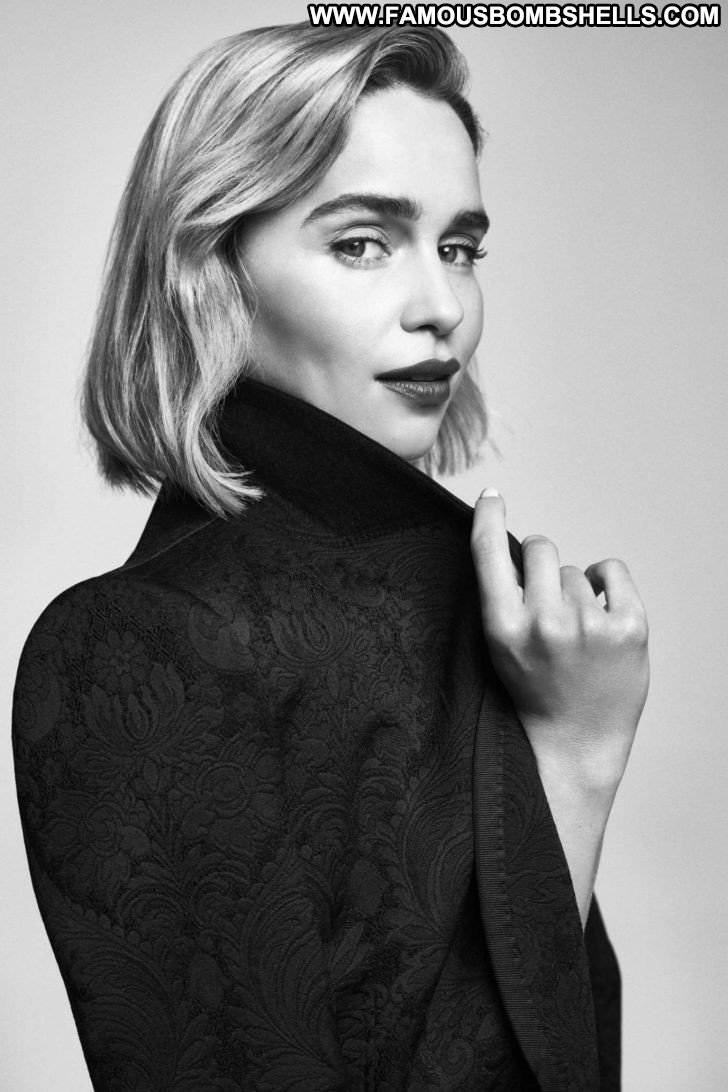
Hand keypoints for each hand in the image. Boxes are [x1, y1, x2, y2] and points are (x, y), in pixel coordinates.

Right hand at [471, 489, 648, 792]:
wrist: (575, 742)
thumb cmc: (535, 693)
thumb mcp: (502, 647)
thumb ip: (504, 600)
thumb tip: (516, 545)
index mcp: (504, 628)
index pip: (490, 553)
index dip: (489, 517)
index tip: (492, 496)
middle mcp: (545, 623)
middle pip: (543, 548)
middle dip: (542, 564)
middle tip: (546, 600)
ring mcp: (590, 625)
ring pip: (576, 570)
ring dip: (574, 591)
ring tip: (574, 634)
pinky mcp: (629, 628)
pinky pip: (611, 572)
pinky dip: (606, 586)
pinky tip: (600, 616)